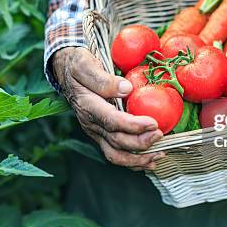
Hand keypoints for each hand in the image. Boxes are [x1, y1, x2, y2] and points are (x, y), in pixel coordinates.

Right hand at [52, 47, 163, 169]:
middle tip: (160, 135)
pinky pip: (116, 153)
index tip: (154, 123)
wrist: (65, 71)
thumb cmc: (77, 65)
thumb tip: (127, 88)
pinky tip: (149, 160)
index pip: (111, 121)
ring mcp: (95, 131)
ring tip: (159, 154)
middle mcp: (90, 123)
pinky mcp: (100, 135)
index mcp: (88, 106)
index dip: (133, 125)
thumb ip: (103, 79)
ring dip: (138, 159)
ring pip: (115, 154)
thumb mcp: (85, 65)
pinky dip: (133, 161)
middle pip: (116, 141)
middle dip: (140, 143)